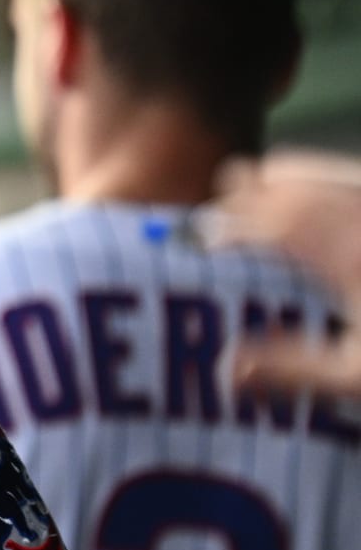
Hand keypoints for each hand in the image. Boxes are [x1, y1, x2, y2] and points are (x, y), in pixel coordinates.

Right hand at [211, 150, 360, 397]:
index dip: (232, 222)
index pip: (270, 222)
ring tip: (273, 180)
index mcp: (342, 254)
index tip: (205, 231)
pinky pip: (358, 181)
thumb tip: (228, 369)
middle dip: (257, 187)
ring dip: (298, 175)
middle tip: (228, 191)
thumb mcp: (360, 375)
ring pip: (334, 174)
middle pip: (297, 184)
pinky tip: (339, 198)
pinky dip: (337, 181)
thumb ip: (294, 369)